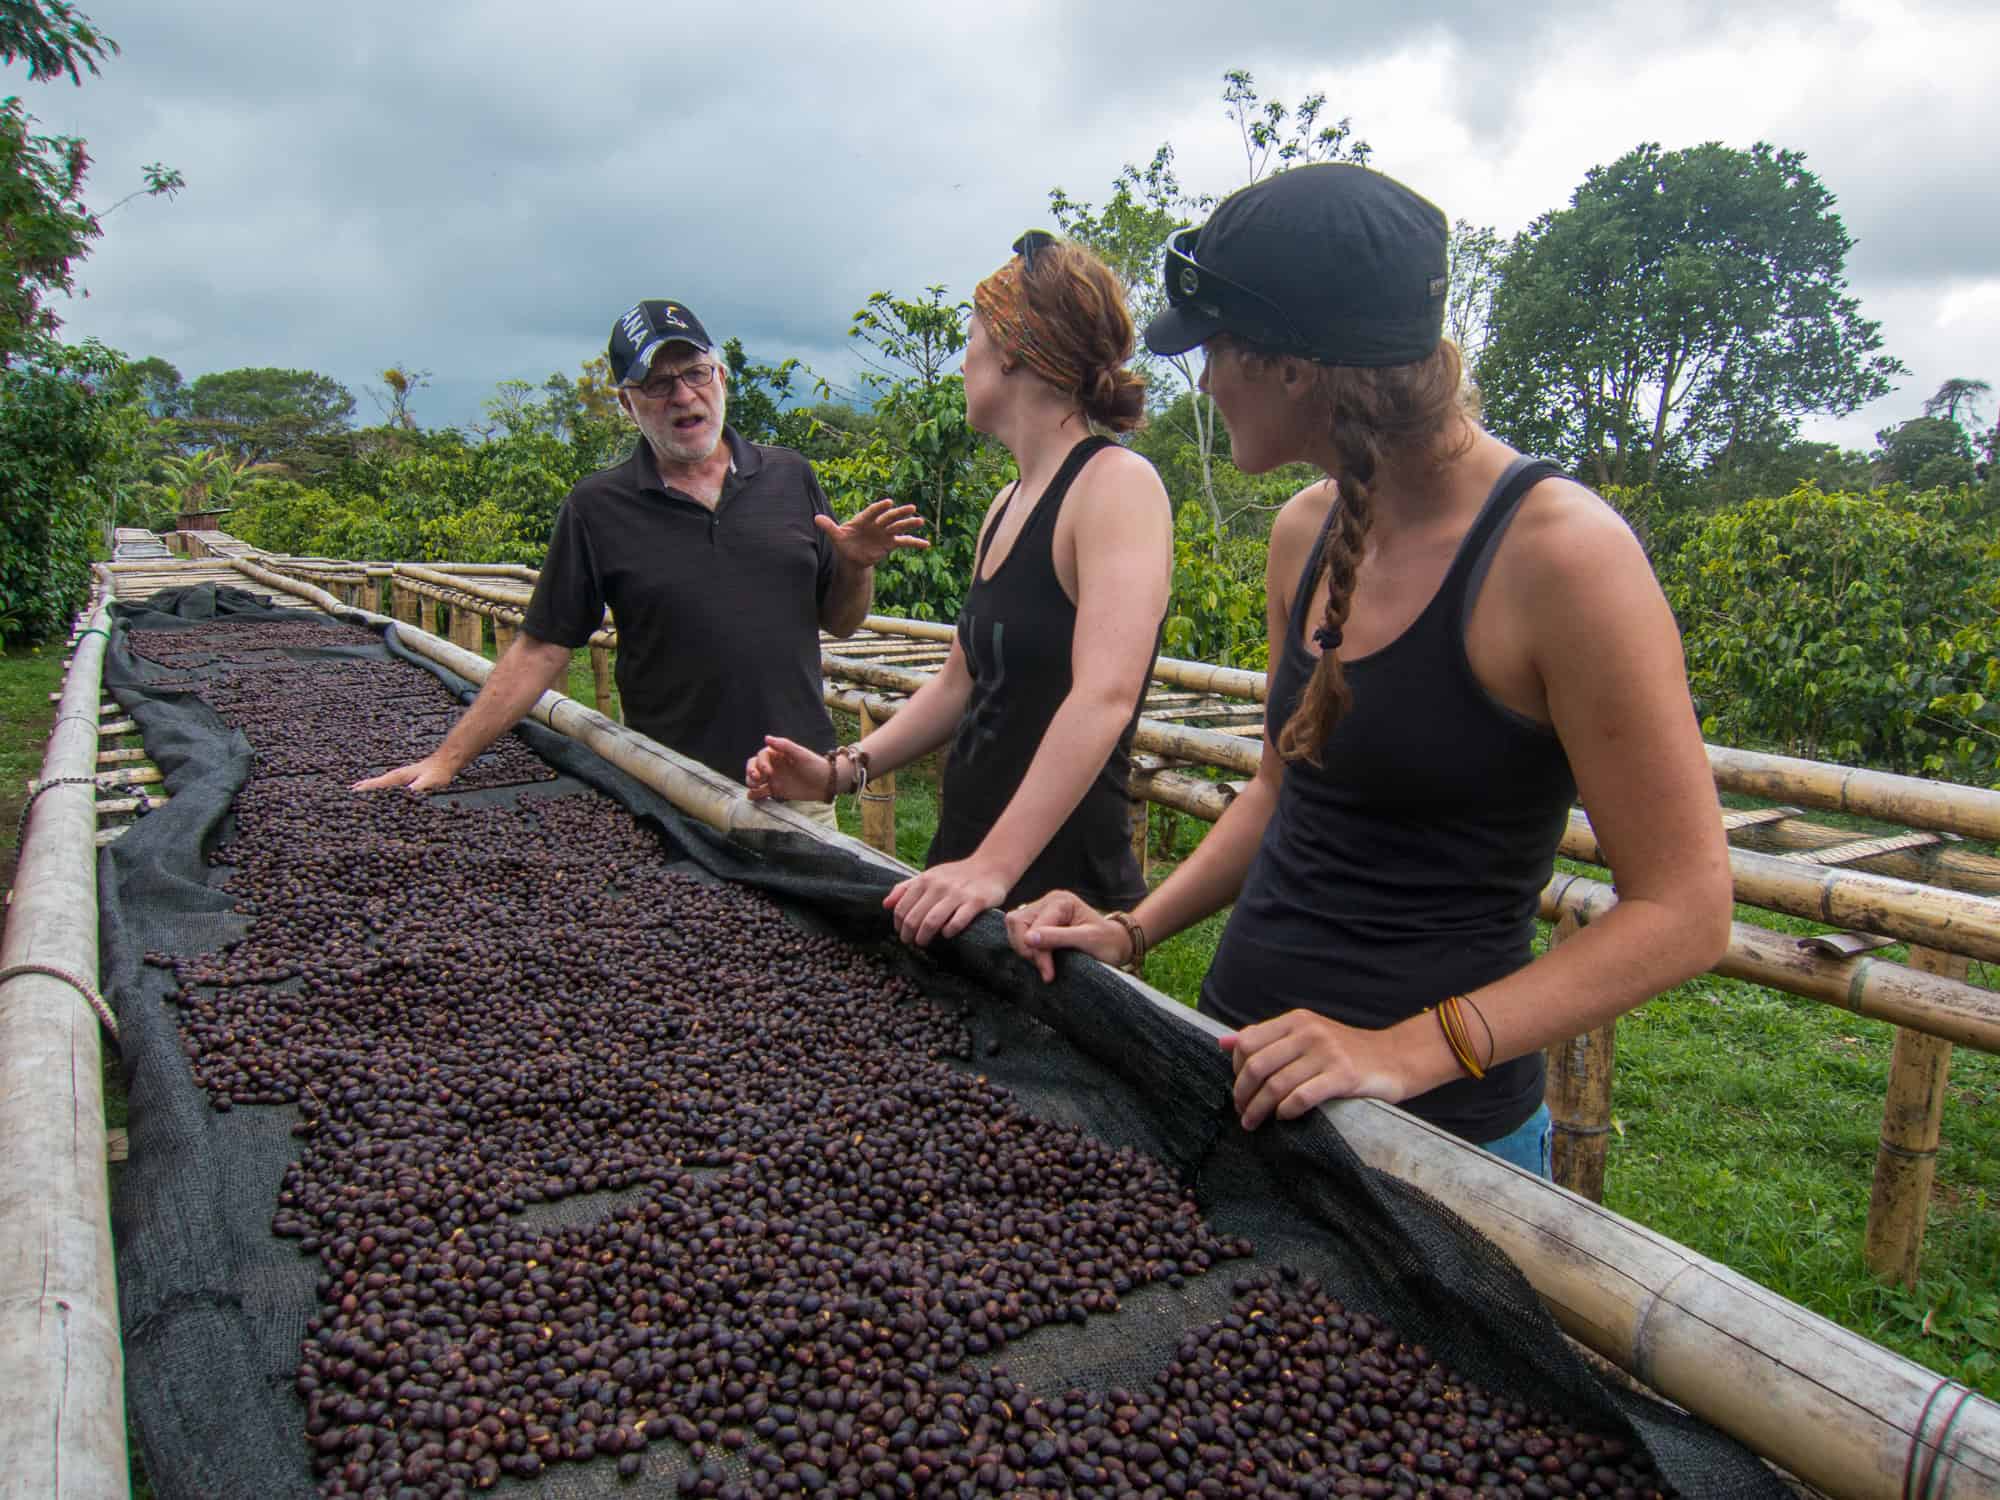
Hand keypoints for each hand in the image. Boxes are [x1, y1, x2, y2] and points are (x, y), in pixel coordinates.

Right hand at [352, 754, 458, 793]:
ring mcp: (399, 776)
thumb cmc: (437, 773)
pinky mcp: (404, 778)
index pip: (377, 784)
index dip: (365, 789)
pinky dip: (377, 786)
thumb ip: (418, 788)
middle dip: (361, 788)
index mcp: (398, 777)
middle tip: (346, 794)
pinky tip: (378, 790)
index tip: (352, 794)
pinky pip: (386, 783)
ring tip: (355, 790)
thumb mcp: (428, 782)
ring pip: (379, 782)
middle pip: (374, 782)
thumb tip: (407, 794)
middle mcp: (395, 776)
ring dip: (367, 787)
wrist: (445, 762)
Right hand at [744, 735, 835, 802]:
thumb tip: (767, 738)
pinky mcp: (776, 791)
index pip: (761, 756)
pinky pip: (761, 792)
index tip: (768, 772)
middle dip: (751, 772)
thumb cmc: (815, 765)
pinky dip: (755, 795)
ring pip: (755, 779)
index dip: (761, 763)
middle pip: (754, 766)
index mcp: (778, 754)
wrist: (826, 783)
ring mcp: (774, 778)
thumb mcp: (801, 754)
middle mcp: (773, 765)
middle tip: (757, 780)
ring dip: (751, 783)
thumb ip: (784, 745)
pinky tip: (754, 797)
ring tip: (755, 788)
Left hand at [816, 499, 929, 569]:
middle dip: (900, 513)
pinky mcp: (890, 543)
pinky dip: (915, 543)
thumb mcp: (836, 537)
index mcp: (864, 519)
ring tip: (921, 521)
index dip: (880, 508)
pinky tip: (927, 544)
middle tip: (912, 508)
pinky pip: (904, 542)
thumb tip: (816, 518)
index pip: (873, 512)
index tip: (889, 503)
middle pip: (889, 517)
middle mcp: (877, 524)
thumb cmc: (844, 544)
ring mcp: (885, 533)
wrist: (852, 557)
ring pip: (899, 527)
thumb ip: (829, 527)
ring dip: (909, 524)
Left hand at [884, 858, 1010, 946]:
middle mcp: (939, 886)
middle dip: (908, 934)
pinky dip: (949, 931)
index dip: (898, 924)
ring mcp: (957, 894)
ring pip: (932, 921)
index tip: (901, 932)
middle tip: (910, 942)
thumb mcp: (929, 875)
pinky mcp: (975, 902)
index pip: (902, 907)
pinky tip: (946, 934)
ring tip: (922, 943)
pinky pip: (957, 921)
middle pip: (914, 917)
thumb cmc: (956, 875)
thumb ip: (906, 888)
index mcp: (925, 880)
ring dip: (924, 936)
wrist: (991, 867)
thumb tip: (886, 904)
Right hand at [1003, 890, 1130, 982]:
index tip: (1048, 974)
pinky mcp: (1039, 921)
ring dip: (1025, 949)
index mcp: (1061, 901)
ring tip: (1044, 964)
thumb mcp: (1087, 941)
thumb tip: (1027, 939)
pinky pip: (1019, 932)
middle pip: (1017, 922)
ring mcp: (1042, 910)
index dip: (1037, 952)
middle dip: (1027, 949)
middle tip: (1045, 969)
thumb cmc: (1107, 942)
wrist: (1117, 945)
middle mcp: (1049, 901)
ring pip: (1015, 927)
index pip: (1034, 925)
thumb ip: (1057, 938)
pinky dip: (1026, 948)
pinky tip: (1041, 959)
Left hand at [1219, 1009, 1406, 1129]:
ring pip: (1276, 1084)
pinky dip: (1286, 1111)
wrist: (1395, 1057)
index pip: (1248, 1042)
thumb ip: (1266, 1039)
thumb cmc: (1345, 1051)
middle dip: (1242, 1093)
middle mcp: (1309, 1032)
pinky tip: (1283, 1118)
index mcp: (1296, 1021)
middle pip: (1257, 1065)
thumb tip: (1223, 1042)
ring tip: (1253, 1123)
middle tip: (1241, 1112)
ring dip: (1259, 1109)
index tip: (1239, 1089)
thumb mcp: (1305, 1036)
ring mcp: (1327, 1053)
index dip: (1236, 1069)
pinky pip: (1302, 1097)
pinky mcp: (1343, 1076)